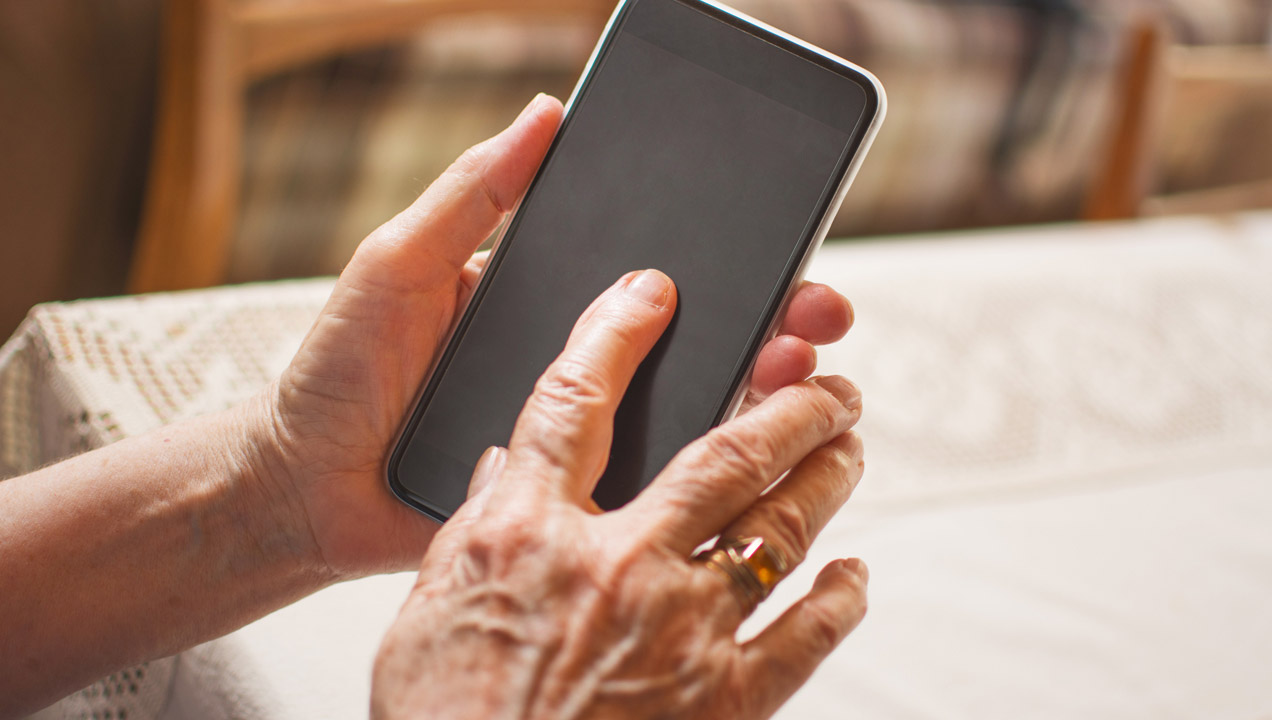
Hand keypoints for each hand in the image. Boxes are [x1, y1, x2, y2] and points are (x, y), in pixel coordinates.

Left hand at [258, 94, 855, 581]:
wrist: (301, 490)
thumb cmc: (338, 374)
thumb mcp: (398, 264)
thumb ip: (470, 195)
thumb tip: (547, 113)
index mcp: (546, 305)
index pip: (650, 273)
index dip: (720, 253)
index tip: (778, 233)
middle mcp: (578, 369)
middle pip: (694, 338)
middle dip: (770, 318)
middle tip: (816, 308)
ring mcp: (581, 437)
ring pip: (687, 412)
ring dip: (756, 391)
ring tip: (799, 371)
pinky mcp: (571, 500)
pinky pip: (647, 486)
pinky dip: (707, 473)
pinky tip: (750, 457)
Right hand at [372, 270, 866, 718]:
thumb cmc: (441, 717)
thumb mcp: (426, 609)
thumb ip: (472, 528)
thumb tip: (503, 467)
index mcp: (528, 532)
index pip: (574, 402)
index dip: (614, 333)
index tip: (651, 292)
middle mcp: (617, 564)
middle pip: (722, 456)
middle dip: (788, 406)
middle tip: (829, 382)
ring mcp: (680, 630)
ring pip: (776, 528)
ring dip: (825, 478)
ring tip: (851, 447)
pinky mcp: (722, 702)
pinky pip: (803, 638)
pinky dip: (839, 600)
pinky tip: (856, 575)